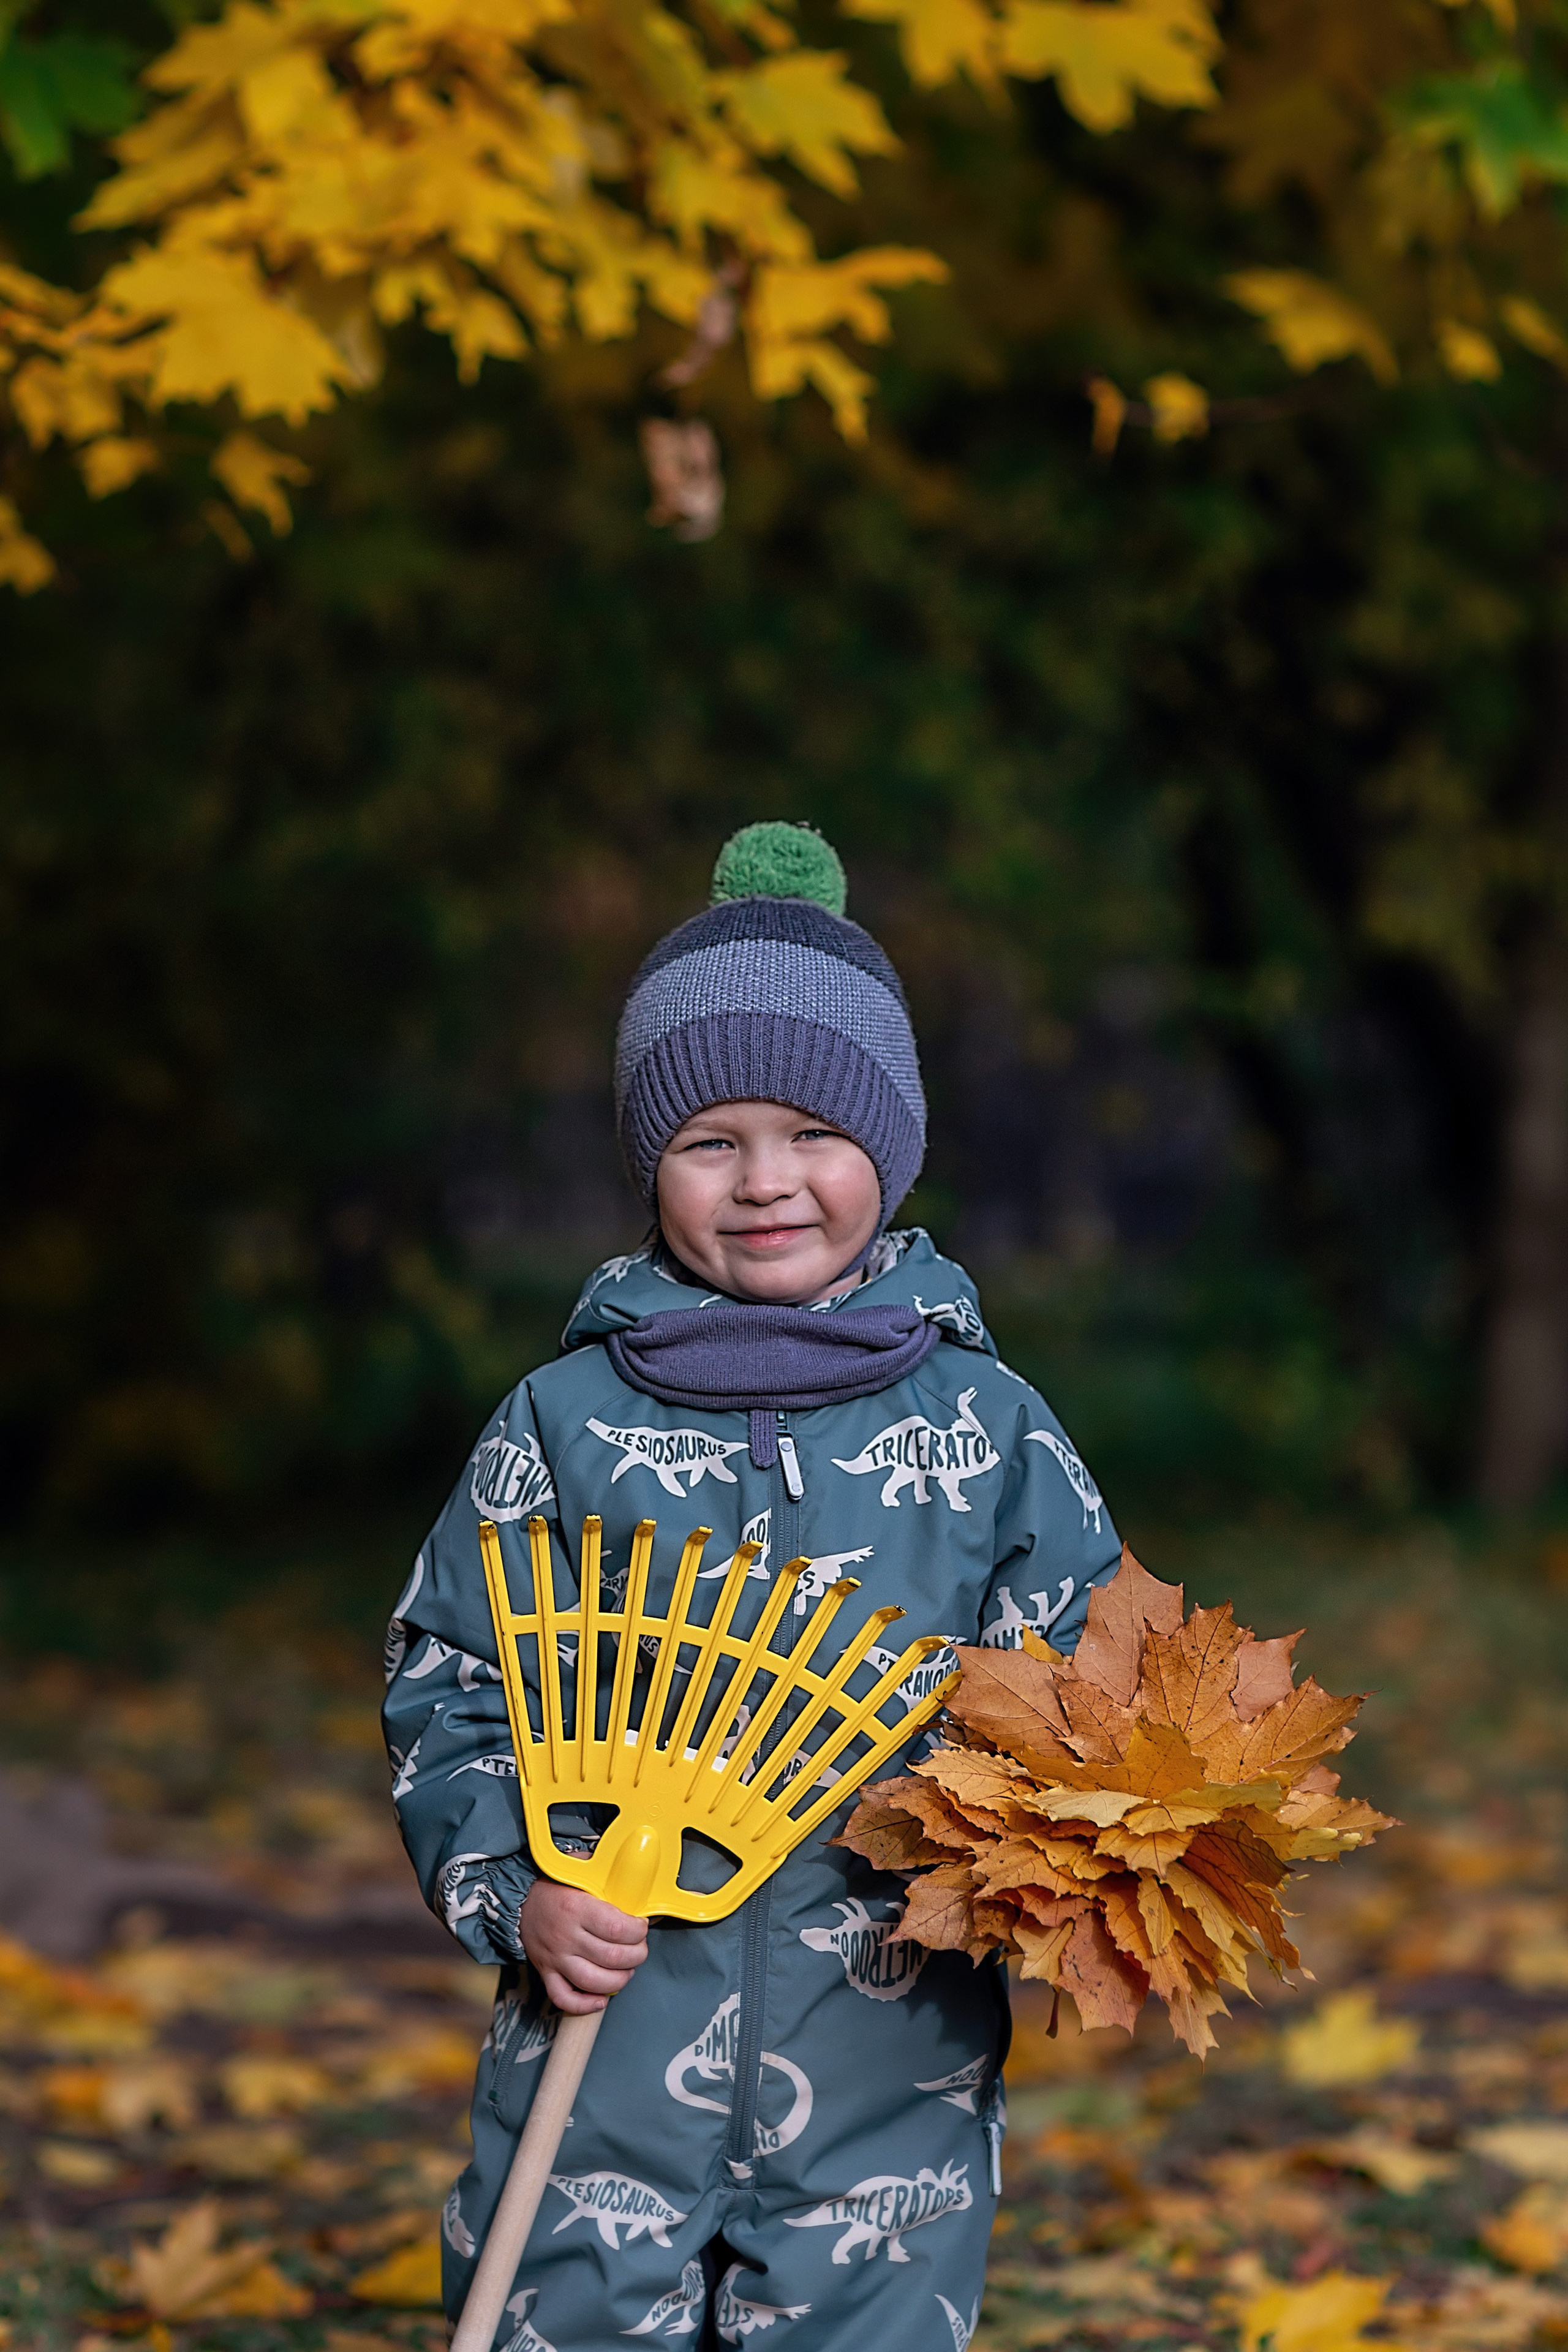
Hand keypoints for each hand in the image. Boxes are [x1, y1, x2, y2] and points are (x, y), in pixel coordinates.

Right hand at [519, 1879, 649, 2014]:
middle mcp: (565, 1937)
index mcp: (576, 1908)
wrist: (519, 1901)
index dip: (638, 1931)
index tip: (642, 1926)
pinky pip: (563, 1998)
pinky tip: (601, 1999)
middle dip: (637, 1956)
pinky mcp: (546, 1973)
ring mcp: (555, 1958)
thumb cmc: (555, 1886)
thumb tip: (634, 1884)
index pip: (617, 1928)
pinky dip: (584, 2005)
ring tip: (627, 1970)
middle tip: (640, 1948)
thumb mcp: (579, 1872)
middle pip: (612, 1957)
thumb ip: (604, 1878)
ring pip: (593, 1982)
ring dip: (619, 1980)